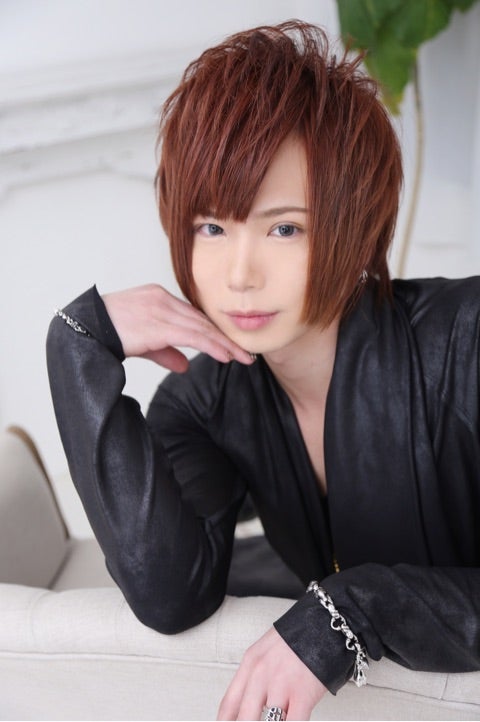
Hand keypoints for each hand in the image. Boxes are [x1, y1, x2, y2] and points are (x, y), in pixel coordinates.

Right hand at [102, 284, 253, 371]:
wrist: (84, 330)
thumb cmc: (107, 334)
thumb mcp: (142, 343)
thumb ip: (165, 352)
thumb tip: (185, 366)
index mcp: (158, 297)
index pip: (193, 315)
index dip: (213, 331)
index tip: (229, 343)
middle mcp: (162, 299)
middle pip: (202, 319)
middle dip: (225, 338)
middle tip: (245, 352)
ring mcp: (161, 310)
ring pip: (202, 328)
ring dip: (225, 344)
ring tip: (242, 357)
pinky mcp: (159, 324)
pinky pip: (194, 336)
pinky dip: (213, 346)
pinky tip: (226, 356)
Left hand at [217, 627, 326, 720]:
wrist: (324, 621)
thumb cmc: (299, 637)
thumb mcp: (269, 650)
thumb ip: (259, 676)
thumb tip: (253, 704)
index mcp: (250, 663)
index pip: (229, 705)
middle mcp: (260, 674)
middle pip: (243, 719)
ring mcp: (280, 685)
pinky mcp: (302, 694)